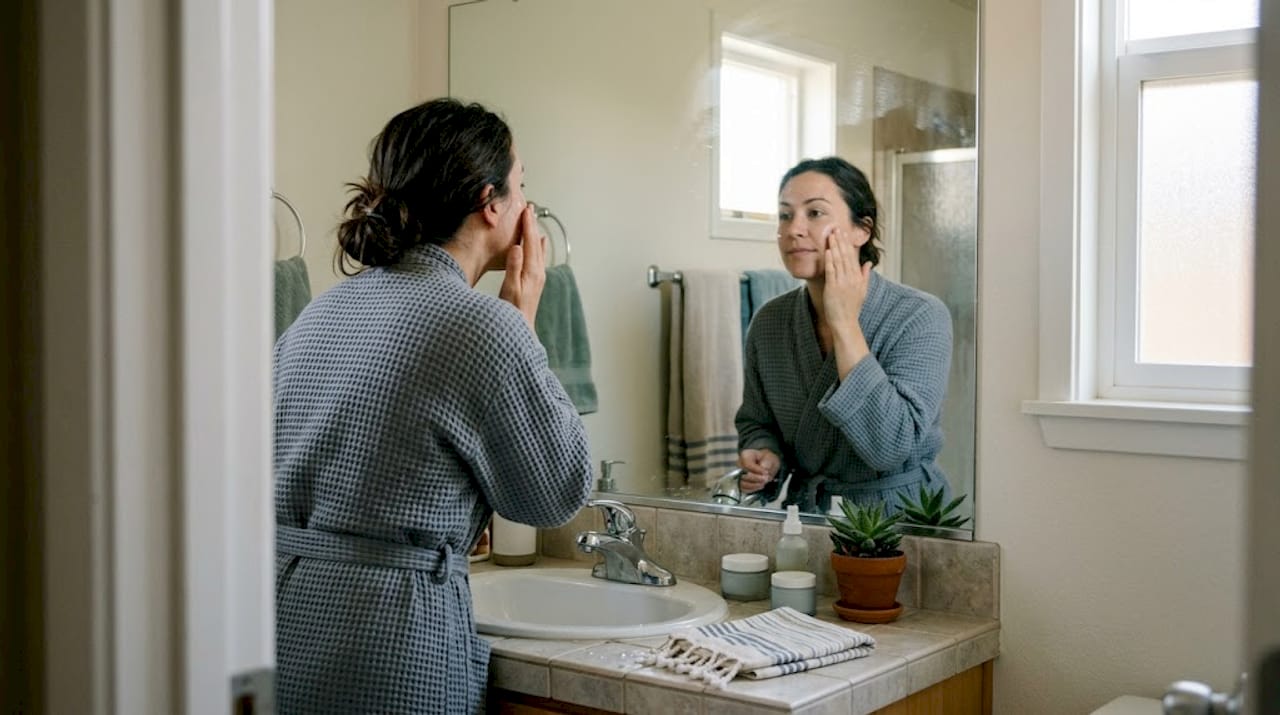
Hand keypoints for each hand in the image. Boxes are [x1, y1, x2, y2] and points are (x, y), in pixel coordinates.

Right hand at [499, 204, 546, 326]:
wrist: (521, 327)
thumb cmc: (513, 310)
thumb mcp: (510, 288)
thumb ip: (514, 267)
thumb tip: (517, 247)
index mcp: (532, 271)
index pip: (530, 242)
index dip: (528, 225)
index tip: (526, 210)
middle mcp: (538, 271)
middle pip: (536, 242)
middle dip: (533, 225)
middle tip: (530, 208)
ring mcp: (539, 276)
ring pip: (538, 248)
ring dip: (535, 233)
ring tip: (533, 220)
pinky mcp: (536, 280)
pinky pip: (538, 256)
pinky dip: (538, 245)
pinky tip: (540, 243)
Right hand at [737, 448, 779, 492]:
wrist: (765, 464)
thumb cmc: (765, 459)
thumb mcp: (770, 458)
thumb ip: (767, 462)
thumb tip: (764, 468)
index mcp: (745, 455)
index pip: (747, 464)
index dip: (757, 470)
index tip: (766, 472)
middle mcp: (739, 465)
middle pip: (743, 474)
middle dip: (756, 478)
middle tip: (766, 478)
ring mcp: (738, 474)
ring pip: (742, 483)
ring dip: (755, 485)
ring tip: (763, 482)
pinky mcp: (740, 483)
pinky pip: (744, 489)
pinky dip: (753, 489)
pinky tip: (760, 485)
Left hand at [821, 226, 871, 332]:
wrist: (846, 323)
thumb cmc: (852, 308)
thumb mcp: (862, 291)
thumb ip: (865, 276)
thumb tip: (868, 263)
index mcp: (858, 278)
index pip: (853, 257)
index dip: (848, 244)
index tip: (844, 233)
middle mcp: (852, 279)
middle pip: (846, 256)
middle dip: (841, 241)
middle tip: (837, 228)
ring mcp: (843, 283)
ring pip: (839, 261)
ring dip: (835, 247)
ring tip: (831, 235)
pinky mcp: (833, 288)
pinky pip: (832, 271)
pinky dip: (830, 260)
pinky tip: (828, 250)